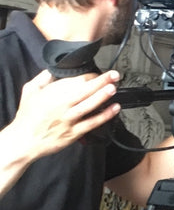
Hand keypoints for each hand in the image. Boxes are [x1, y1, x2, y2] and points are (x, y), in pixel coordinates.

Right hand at [7, 69, 121, 162]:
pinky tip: (115, 108)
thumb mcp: (30, 91)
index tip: (97, 72)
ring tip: (114, 88)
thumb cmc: (27, 116)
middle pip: (84, 91)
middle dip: (101, 81)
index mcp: (52, 94)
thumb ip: (43, 78)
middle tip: (114, 75)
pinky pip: (92, 123)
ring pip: (89, 105)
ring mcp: (69, 120)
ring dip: (103, 96)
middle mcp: (62, 106)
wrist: (24, 140)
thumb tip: (54, 69)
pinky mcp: (74, 133)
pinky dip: (104, 115)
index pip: (75, 81)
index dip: (89, 75)